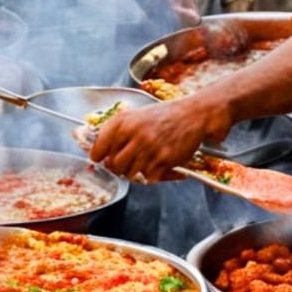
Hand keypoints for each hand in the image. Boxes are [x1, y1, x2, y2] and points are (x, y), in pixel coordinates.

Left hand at [89, 93, 231, 181]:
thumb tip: (99, 152)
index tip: (99, 159)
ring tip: (145, 160)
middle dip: (118, 168)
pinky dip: (152, 174)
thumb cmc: (164, 116)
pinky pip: (149, 177)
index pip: (99, 146)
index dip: (98, 156)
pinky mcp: (164, 159)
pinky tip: (158, 162)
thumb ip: (118, 131)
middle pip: (114, 165)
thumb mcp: (136, 116)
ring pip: (130, 173)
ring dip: (136, 171)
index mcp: (124, 122)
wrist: (193, 114)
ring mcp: (149, 148)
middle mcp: (134, 134)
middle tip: (125, 164)